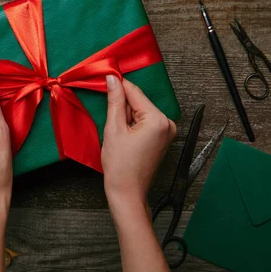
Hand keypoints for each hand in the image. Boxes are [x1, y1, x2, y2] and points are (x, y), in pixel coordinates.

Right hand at [101, 75, 176, 216]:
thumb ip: (115, 101)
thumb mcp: (113, 129)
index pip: (135, 92)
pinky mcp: (162, 138)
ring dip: (125, 115)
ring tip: (115, 131)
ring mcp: (166, 131)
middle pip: (138, 102)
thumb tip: (113, 79)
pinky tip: (122, 135)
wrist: (127, 192)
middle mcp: (167, 123)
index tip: (103, 78)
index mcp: (158, 120)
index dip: (117, 86)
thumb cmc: (120, 166)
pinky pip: (144, 122)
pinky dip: (131, 123)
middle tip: (106, 116)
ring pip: (140, 111)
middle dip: (121, 105)